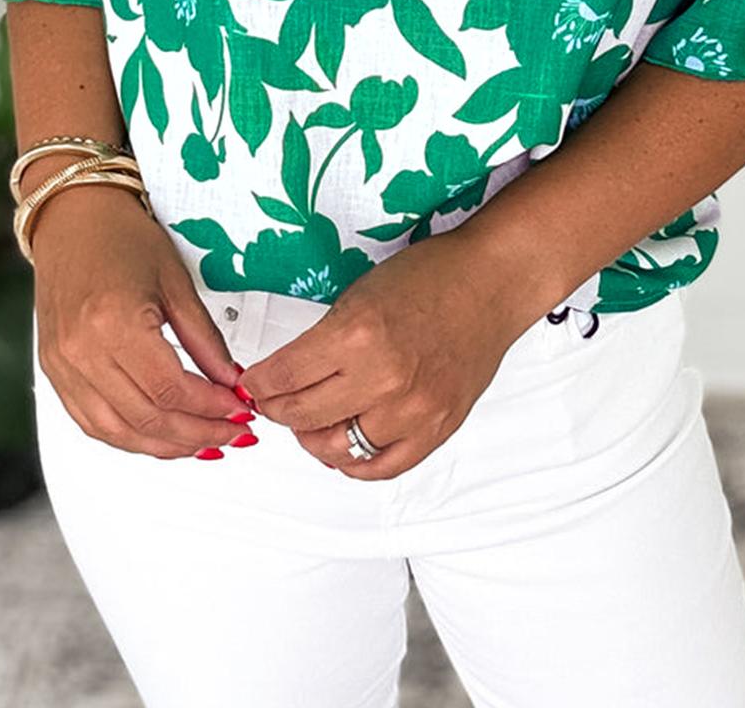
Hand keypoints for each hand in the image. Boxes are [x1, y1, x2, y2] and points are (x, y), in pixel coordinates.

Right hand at [32, 183, 251, 458]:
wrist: (72, 217)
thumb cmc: (121, 237)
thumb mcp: (176, 282)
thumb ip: (205, 339)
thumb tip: (231, 382)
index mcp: (114, 322)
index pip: (170, 389)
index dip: (210, 408)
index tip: (238, 410)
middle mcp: (82, 350)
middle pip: (147, 418)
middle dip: (197, 434)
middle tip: (231, 433)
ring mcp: (62, 366)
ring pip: (119, 432)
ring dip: (165, 446)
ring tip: (203, 443)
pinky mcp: (54, 372)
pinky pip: (93, 424)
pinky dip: (130, 438)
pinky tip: (161, 437)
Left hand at [235, 230, 531, 479]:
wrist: (489, 284)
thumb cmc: (431, 278)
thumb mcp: (359, 295)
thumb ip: (323, 340)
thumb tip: (285, 376)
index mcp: (357, 334)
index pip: (285, 377)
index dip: (260, 384)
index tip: (255, 385)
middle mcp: (384, 378)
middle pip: (303, 417)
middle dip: (278, 409)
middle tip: (274, 402)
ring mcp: (413, 409)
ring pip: (338, 450)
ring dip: (314, 438)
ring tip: (311, 422)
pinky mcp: (437, 428)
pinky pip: (382, 467)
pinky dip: (355, 463)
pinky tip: (345, 447)